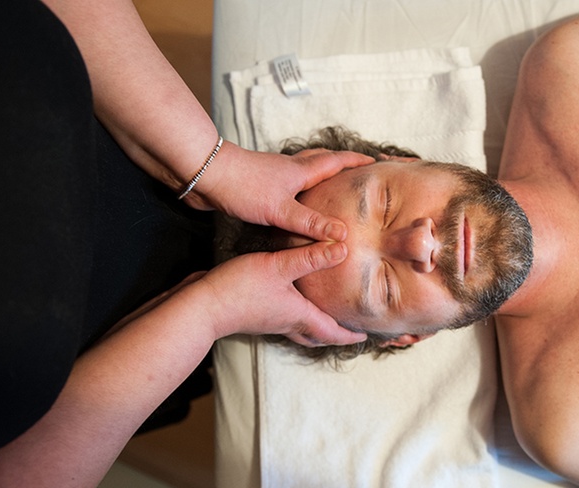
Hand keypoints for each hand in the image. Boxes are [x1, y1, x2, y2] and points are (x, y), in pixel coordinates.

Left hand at [186, 143, 373, 240]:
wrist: (203, 174)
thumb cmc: (242, 186)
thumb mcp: (281, 210)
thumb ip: (311, 223)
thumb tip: (343, 235)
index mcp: (301, 171)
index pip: (337, 162)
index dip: (357, 162)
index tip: (376, 162)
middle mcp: (290, 170)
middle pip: (322, 162)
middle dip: (341, 165)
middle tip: (356, 172)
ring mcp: (273, 177)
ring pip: (303, 174)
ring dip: (320, 178)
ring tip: (330, 191)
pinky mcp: (258, 186)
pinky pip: (287, 187)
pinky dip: (299, 192)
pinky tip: (294, 206)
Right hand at [195, 241, 366, 346]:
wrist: (201, 307)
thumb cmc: (240, 289)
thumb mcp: (280, 266)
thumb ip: (311, 257)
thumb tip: (344, 248)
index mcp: (299, 316)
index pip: (332, 332)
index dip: (350, 334)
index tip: (365, 336)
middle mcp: (287, 323)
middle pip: (317, 336)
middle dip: (334, 335)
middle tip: (349, 330)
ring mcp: (269, 321)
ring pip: (299, 329)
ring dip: (315, 327)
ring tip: (325, 316)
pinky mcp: (254, 314)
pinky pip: (282, 320)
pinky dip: (295, 315)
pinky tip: (291, 298)